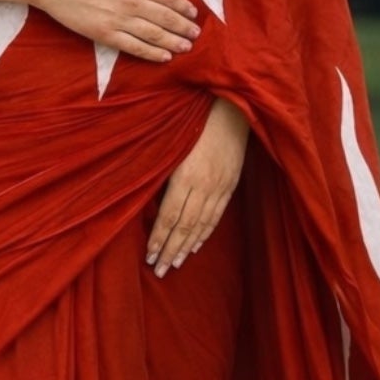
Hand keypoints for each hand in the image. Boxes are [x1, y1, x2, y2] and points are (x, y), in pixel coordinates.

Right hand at [23, 0, 200, 61]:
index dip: (183, 7)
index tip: (193, 13)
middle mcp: (132, 0)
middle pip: (166, 17)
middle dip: (184, 27)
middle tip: (196, 34)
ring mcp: (119, 18)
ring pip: (155, 34)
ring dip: (174, 41)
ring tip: (187, 47)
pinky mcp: (105, 34)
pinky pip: (134, 46)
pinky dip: (152, 53)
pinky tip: (165, 56)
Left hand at [147, 95, 249, 275]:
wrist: (231, 108)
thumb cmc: (193, 120)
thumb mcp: (172, 145)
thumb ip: (162, 173)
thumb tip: (148, 200)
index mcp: (185, 176)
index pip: (169, 217)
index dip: (159, 239)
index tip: (149, 256)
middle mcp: (203, 186)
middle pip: (184, 226)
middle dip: (170, 250)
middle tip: (159, 270)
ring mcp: (219, 187)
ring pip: (201, 224)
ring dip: (186, 246)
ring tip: (175, 263)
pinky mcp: (231, 185)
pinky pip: (217, 215)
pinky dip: (205, 232)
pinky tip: (196, 244)